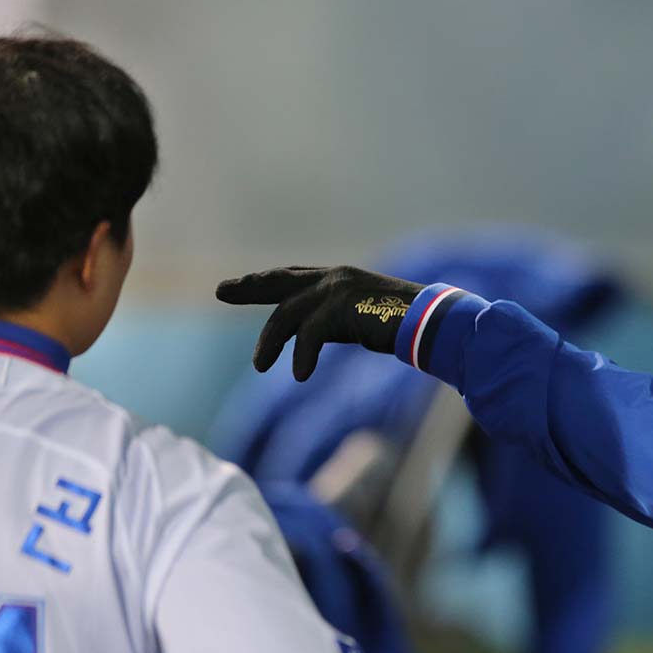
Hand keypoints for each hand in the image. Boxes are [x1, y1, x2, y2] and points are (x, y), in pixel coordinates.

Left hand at [216, 266, 424, 380]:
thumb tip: (309, 337)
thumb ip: (334, 320)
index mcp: (339, 278)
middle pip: (279, 282)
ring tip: (260, 366)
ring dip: (271, 342)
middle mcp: (334, 277)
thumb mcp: (360, 319)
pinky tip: (301, 375)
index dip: (264, 281)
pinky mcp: (340, 307)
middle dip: (249, 287)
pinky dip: (302, 356)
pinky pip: (308, 335)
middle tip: (220, 290)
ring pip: (287, 314)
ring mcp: (336, 289)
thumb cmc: (404, 326)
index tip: (238, 284)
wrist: (431, 323)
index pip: (292, 277)